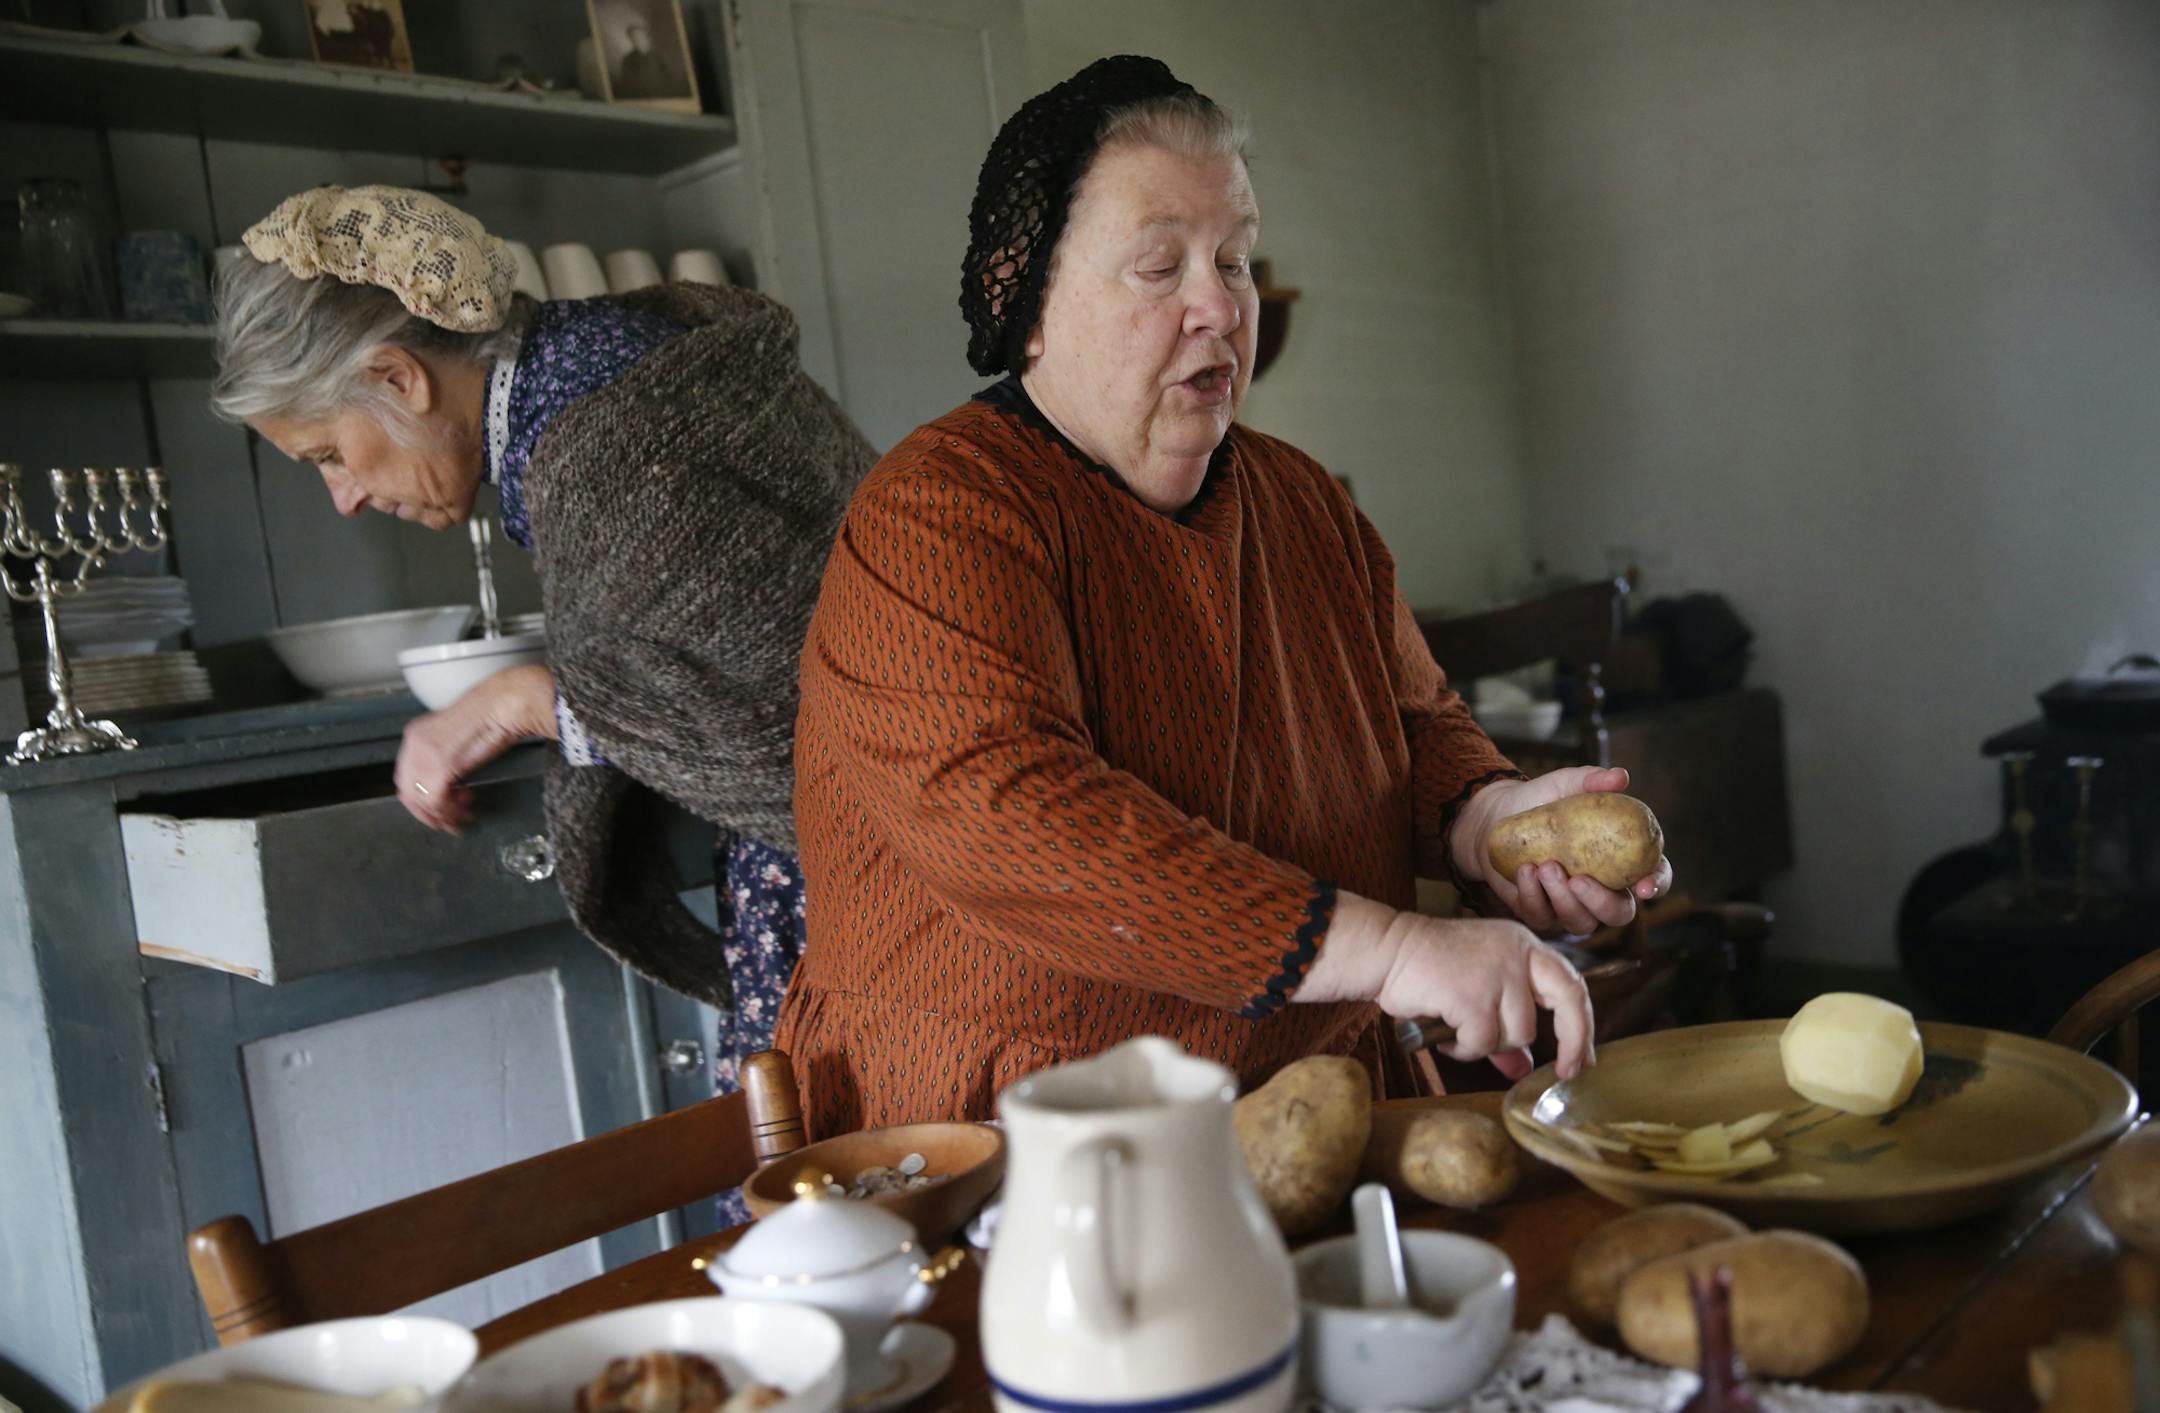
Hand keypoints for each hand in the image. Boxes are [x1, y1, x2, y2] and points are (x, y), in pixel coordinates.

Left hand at [394, 663, 557, 832]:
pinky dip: (450, 810)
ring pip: (421, 800)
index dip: (419, 798)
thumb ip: (444, 752)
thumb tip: (447, 778)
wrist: (505, 703)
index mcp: (416, 734)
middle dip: (427, 813)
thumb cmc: (492, 713)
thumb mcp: (456, 733)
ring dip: (442, 813)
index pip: (405, 776)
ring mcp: (427, 755)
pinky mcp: (443, 765)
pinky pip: (437, 800)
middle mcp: (415, 744)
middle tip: (447, 822)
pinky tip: (466, 805)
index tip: (437, 808)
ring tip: (463, 813)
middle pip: (408, 792)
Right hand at [1296, 892, 1595, 1079]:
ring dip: (1489, 1043)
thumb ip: (1503, 1026)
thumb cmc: (1427, 970)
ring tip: (1459, 1032)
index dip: (1582, 1023)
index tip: (1583, 1058)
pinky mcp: (1474, 994)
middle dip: (1573, 1041)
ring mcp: (1498, 972)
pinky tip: (1444, 1034)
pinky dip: (1463, 1048)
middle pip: (1568, 1000)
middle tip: (1567, 1073)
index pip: (1571, 982)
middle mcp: (1518, 952)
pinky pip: (1483, 1042)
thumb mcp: (1477, 992)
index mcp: (1522, 945)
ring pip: (1519, 1032)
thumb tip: (1521, 1068)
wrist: (1385, 950)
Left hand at [1453, 765, 1674, 936]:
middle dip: (1602, 902)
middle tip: (1579, 880)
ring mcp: (1571, 905)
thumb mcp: (1564, 786)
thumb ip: (1592, 781)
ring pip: (1581, 922)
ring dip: (1563, 899)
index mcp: (1621, 859)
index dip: (1656, 884)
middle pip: (1620, 913)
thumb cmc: (1539, 802)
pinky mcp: (1540, 912)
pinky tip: (1524, 872)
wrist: (1494, 817)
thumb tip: (1620, 776)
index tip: (1644, 885)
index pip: (1652, 876)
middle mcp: (1602, 889)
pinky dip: (1533, 897)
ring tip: (1544, 867)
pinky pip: (1542, 917)